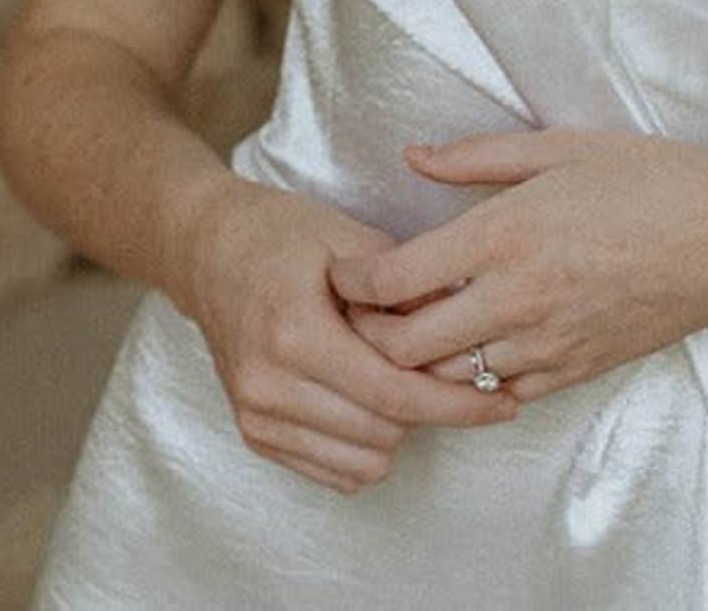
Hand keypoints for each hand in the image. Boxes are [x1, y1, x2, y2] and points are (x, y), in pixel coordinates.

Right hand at [177, 175, 521, 492]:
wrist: (206, 252)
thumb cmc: (281, 235)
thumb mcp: (348, 238)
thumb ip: (407, 286)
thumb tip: (470, 321)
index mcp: (295, 334)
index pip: (393, 394)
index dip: (457, 403)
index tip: (501, 401)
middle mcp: (270, 385)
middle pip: (385, 431)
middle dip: (428, 407)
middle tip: (447, 371)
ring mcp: (257, 415)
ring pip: (365, 460)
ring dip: (396, 428)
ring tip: (396, 376)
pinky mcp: (254, 434)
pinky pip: (335, 472)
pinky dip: (365, 446)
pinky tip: (369, 401)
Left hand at [327, 129, 707, 402]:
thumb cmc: (656, 183)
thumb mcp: (565, 147)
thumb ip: (478, 157)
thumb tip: (414, 158)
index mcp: (506, 235)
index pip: (394, 280)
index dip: (350, 283)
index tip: (340, 271)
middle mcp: (517, 298)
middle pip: (404, 347)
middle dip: (367, 335)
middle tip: (361, 312)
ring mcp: (546, 344)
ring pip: (448, 380)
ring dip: (420, 362)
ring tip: (412, 331)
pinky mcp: (574, 372)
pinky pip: (501, 394)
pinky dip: (475, 379)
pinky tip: (476, 349)